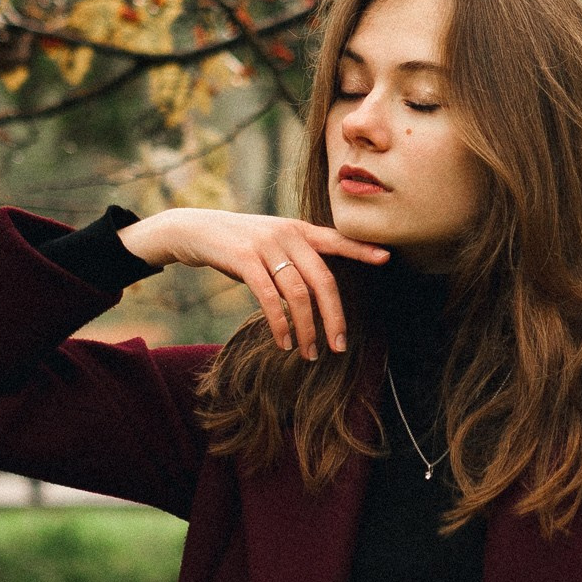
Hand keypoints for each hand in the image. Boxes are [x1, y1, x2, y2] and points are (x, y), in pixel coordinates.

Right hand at [117, 205, 385, 358]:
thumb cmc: (237, 243)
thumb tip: (315, 293)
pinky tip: (283, 342)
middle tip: (338, 346)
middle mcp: (288, 234)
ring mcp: (266, 245)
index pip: (337, 239)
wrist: (194, 229)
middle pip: (323, 280)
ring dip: (306, 329)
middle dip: (333, 317)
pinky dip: (280, 324)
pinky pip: (269, 297)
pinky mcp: (244, 259)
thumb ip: (295, 259)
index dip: (361, 249)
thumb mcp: (270, 242)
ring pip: (298, 294)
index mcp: (298, 230)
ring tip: (308, 353)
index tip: (387, 258)